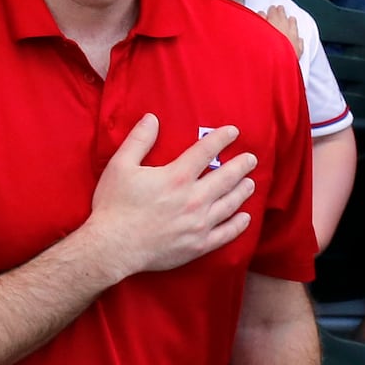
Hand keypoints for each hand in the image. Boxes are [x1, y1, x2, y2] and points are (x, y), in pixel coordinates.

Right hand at [81, 116, 256, 278]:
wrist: (113, 246)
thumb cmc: (114, 205)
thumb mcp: (120, 166)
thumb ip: (139, 140)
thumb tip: (152, 118)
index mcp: (176, 177)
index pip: (206, 151)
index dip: (221, 138)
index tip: (234, 131)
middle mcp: (194, 199)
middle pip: (226, 178)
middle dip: (241, 165)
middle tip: (252, 159)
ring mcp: (199, 224)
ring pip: (230, 204)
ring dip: (243, 191)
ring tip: (250, 183)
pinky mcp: (198, 245)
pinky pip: (226, 234)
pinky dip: (238, 225)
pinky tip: (245, 218)